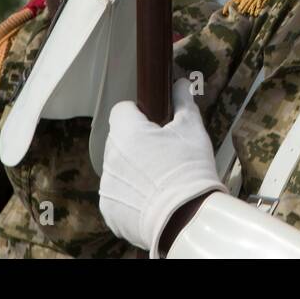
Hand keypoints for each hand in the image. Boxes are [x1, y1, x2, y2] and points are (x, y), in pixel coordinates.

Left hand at [99, 78, 224, 253]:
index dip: (139, 113)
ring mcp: (107, 185)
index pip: (121, 110)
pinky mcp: (108, 209)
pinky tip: (151, 198)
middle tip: (163, 152)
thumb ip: (183, 102)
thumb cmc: (189, 166)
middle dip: (136, 142)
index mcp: (127, 132)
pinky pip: (116, 193)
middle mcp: (110, 157)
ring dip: (132, 168)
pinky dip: (130, 194)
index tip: (156, 124)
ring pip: (117, 167)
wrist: (185, 216)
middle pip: (119, 139)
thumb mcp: (192, 129)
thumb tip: (181, 82)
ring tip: (159, 179)